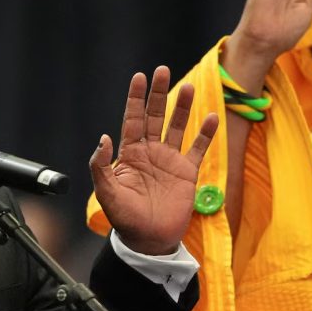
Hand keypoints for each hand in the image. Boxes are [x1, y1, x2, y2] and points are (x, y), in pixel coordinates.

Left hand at [89, 66, 218, 255]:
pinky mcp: (187, 173)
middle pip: (155, 115)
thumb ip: (100, 166)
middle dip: (158, 93)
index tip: (139, 77)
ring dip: (183, 107)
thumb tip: (103, 137)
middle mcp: (150, 152)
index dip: (135, 98)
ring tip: (189, 87)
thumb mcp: (107, 193)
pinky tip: (211, 117)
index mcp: (129, 154)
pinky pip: (197, 149)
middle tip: (162, 70)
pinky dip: (205, 134)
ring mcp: (169, 161)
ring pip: (177, 127)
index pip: (132, 119)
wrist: (149, 240)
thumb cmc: (125, 219)